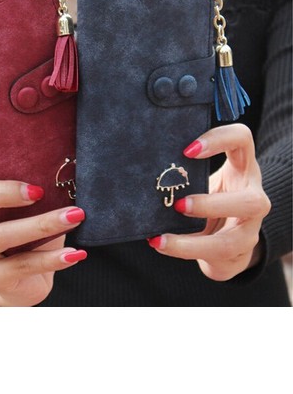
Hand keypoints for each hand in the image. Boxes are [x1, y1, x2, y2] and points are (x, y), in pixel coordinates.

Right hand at [0, 136, 86, 305]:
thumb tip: (69, 149)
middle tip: (39, 191)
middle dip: (1, 191)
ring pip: (0, 235)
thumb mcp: (29, 196)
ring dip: (42, 224)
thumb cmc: (30, 223)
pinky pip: (22, 265)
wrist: (26, 279)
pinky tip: (76, 253)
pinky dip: (53, 259)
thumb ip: (33, 174)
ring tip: (75, 215)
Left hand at [148, 124, 270, 280]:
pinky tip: (160, 244)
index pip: (242, 139)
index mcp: (242, 168)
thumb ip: (185, 171)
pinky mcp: (238, 254)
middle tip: (179, 205)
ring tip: (160, 239)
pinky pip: (213, 257)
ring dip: (192, 242)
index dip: (219, 139)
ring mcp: (249, 230)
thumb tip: (144, 166)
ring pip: (230, 242)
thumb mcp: (202, 179)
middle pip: (251, 202)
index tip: (188, 150)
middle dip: (212, 205)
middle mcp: (253, 198)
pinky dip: (183, 251)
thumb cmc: (209, 197)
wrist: (227, 238)